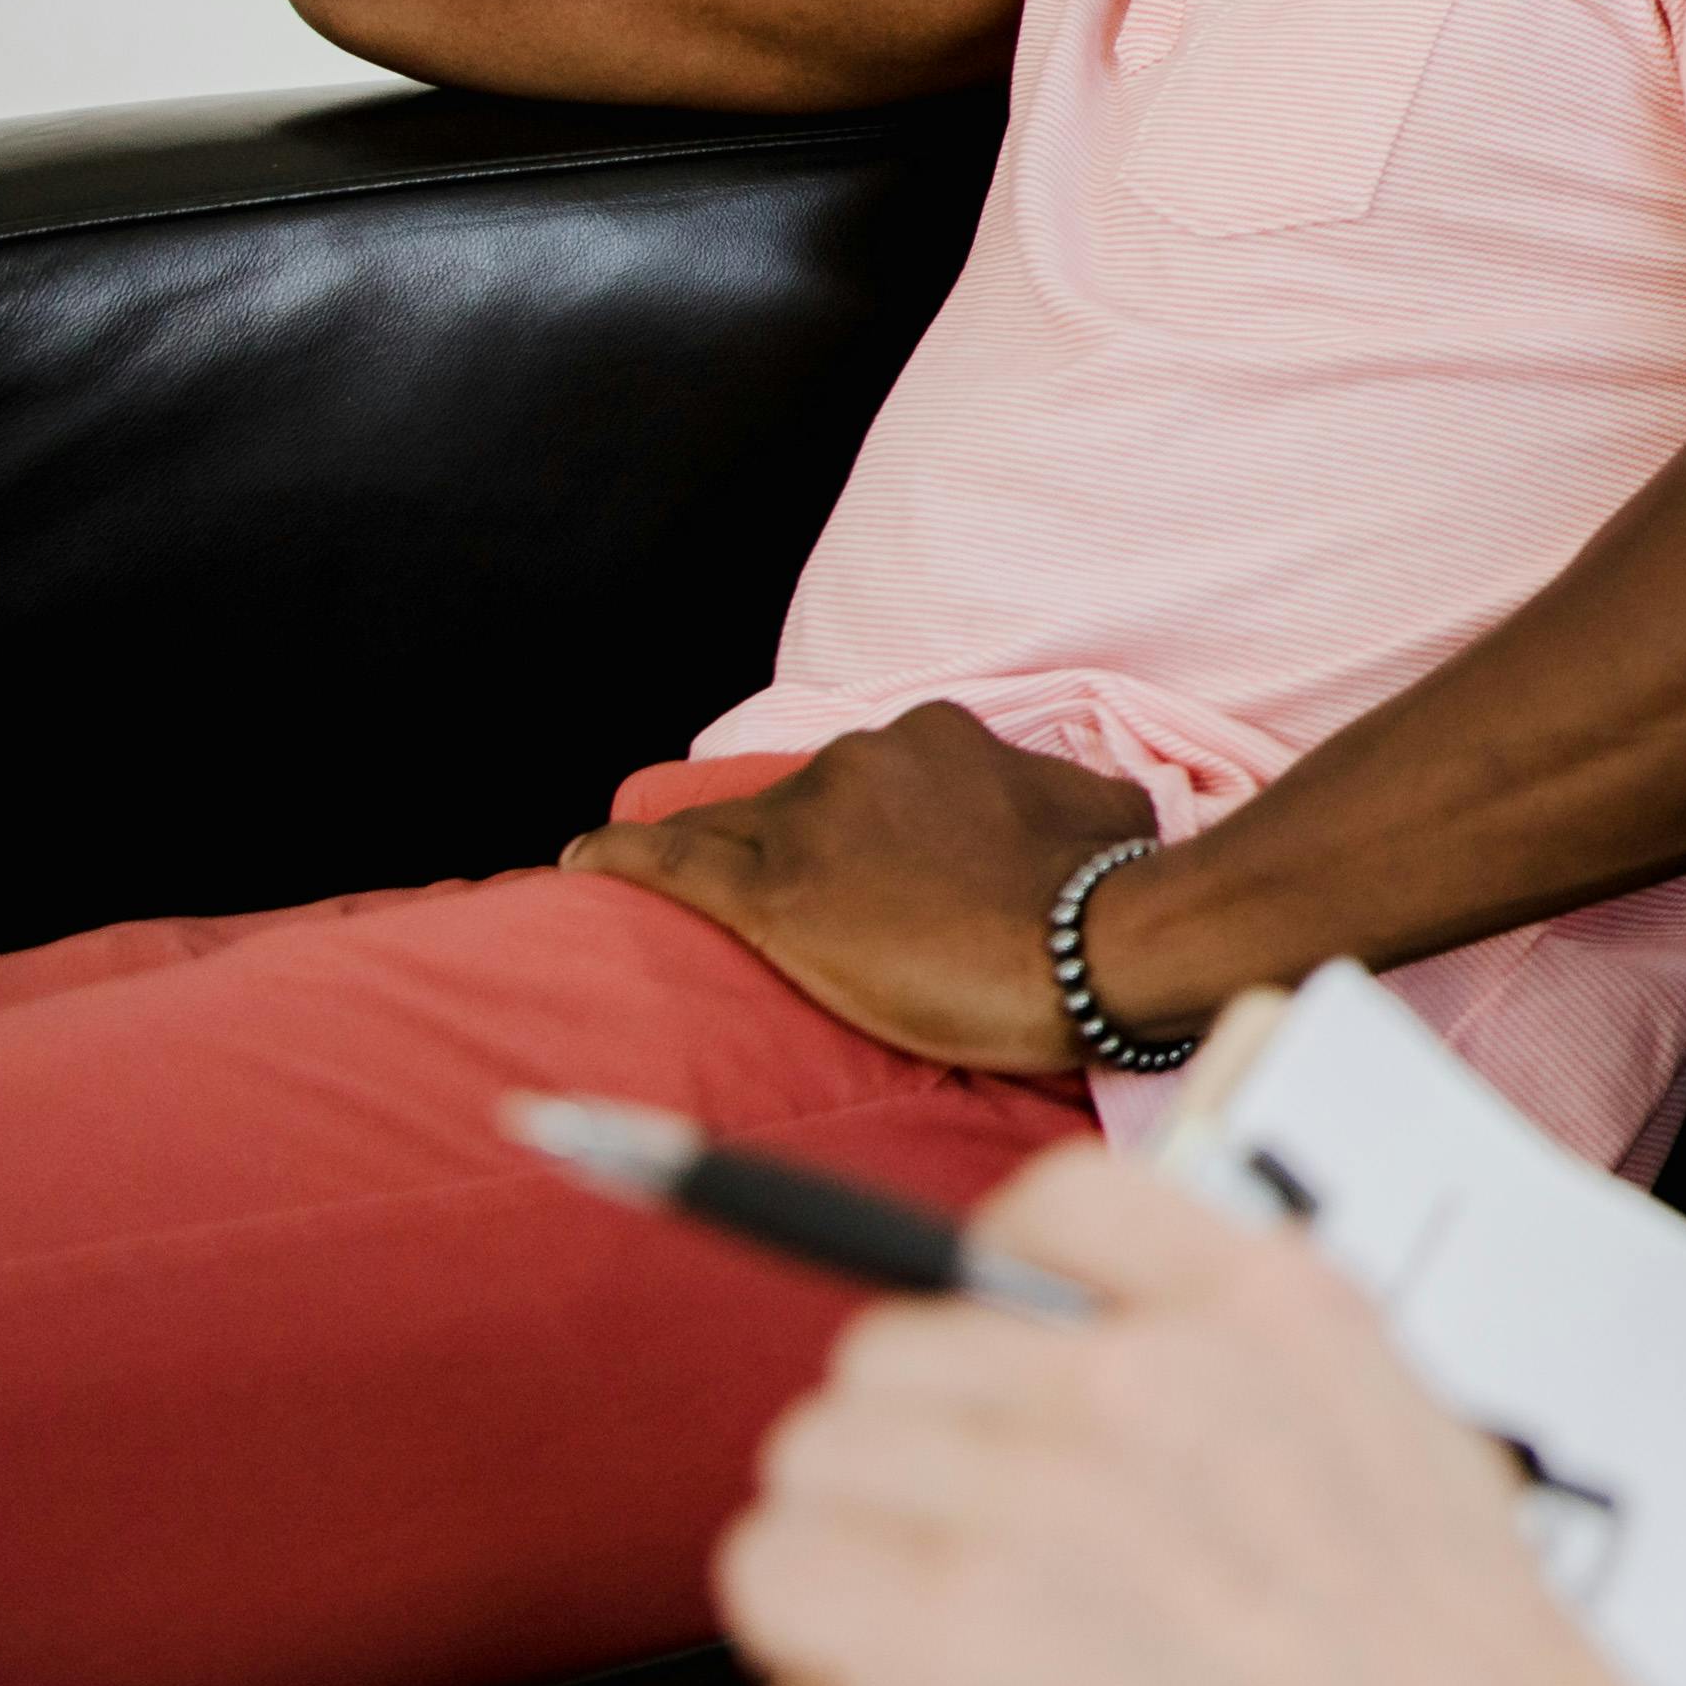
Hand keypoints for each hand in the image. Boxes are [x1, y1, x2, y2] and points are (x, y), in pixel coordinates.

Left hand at [564, 703, 1154, 1070]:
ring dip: (703, 858)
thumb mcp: (1098, 811)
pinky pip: (668, 864)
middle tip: (798, 904)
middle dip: (782, 844)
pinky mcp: (772, 892)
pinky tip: (576, 864)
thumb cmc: (1108, 886)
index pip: (857, 778)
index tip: (849, 862)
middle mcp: (861, 761)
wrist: (1096, 945)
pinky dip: (615, 860)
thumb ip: (1055, 798)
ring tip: (669, 892)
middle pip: (788, 803)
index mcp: (933, 740)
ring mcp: (811, 823)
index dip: (842, 822)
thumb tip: (1073, 818)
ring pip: (726, 833)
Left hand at [719, 1147, 1685, 1685]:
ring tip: (931, 1636)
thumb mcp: (1410, 1446)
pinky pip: (777, 1576)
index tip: (995, 1387)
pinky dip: (805, 1630)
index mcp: (1268, 1306)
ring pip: (812, 1461)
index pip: (1043, 1205)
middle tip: (972, 1565)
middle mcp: (1144, 1368)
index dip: (991, 1306)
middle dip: (910, 1457)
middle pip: (889, 1352)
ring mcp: (1051, 1495)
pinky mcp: (970, 1641)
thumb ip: (1260, 1391)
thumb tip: (1107, 1408)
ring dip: (847, 1544)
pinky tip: (883, 1681)